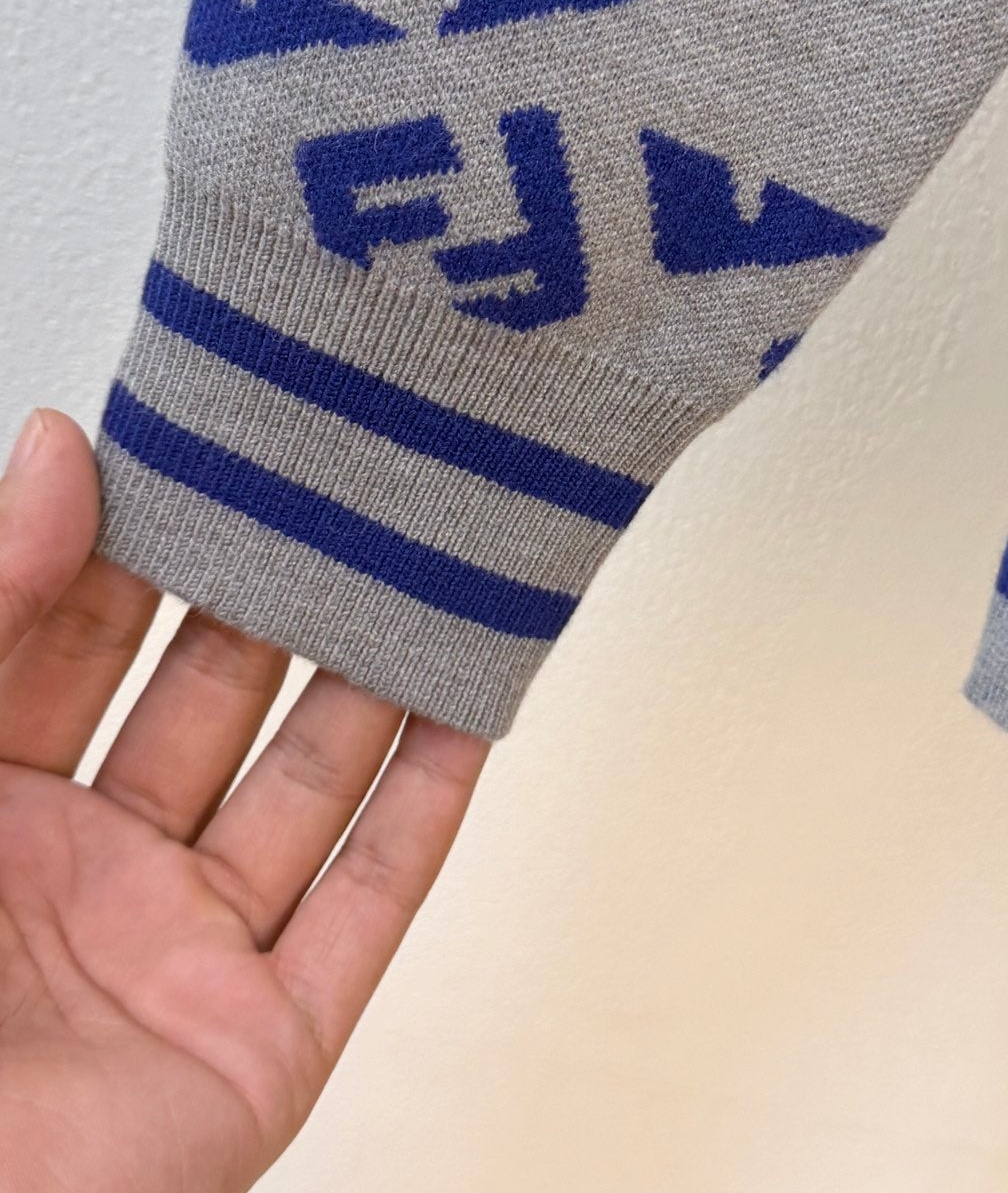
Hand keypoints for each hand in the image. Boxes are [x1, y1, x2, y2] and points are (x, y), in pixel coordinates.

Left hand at [0, 410, 488, 1192]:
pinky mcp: (262, 1050)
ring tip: (430, 557)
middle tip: (346, 478)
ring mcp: (182, 960)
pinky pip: (368, 904)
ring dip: (374, 676)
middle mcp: (86, 876)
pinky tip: (469, 702)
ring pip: (307, 786)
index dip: (146, 540)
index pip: (81, 637)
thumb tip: (55, 447)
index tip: (221, 441)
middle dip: (279, 592)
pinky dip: (430, 802)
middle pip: (212, 701)